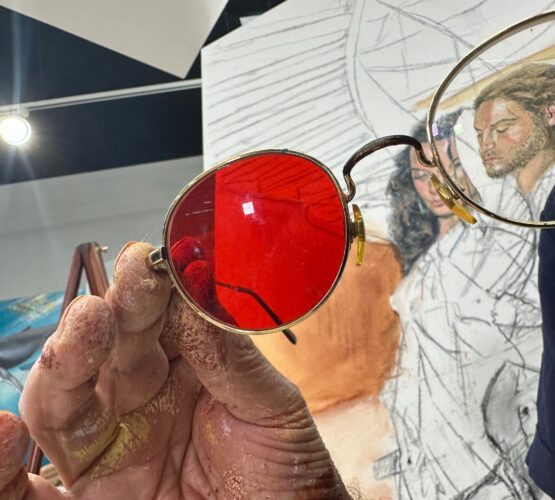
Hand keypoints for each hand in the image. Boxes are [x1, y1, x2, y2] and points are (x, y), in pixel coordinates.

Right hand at [1, 242, 348, 498]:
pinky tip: (2, 434)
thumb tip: (197, 290)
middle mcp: (142, 398)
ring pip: (63, 398)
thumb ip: (230, 356)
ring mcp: (113, 443)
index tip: (149, 264)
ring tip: (80, 334)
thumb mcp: (269, 408)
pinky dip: (5, 468)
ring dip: (61, 363)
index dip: (147, 290)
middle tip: (110, 303)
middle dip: (105, 318)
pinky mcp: (91, 491)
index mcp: (186, 367)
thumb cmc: (287, 473)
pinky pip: (31, 488)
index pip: (155, 318)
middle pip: (106, 349)